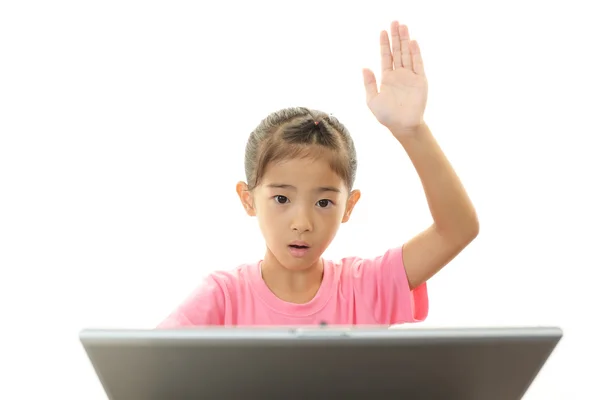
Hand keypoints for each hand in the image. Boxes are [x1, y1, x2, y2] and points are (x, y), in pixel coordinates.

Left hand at [363, 21, 427, 137]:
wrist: (402, 125)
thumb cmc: (386, 116)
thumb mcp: (372, 100)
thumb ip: (369, 83)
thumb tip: (364, 67)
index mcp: (387, 78)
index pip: (385, 57)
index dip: (384, 44)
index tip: (383, 31)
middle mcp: (399, 74)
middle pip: (397, 51)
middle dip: (395, 37)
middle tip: (394, 22)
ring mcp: (410, 76)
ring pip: (407, 54)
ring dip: (405, 40)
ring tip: (403, 26)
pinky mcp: (420, 80)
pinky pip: (418, 64)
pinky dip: (415, 53)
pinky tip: (412, 42)